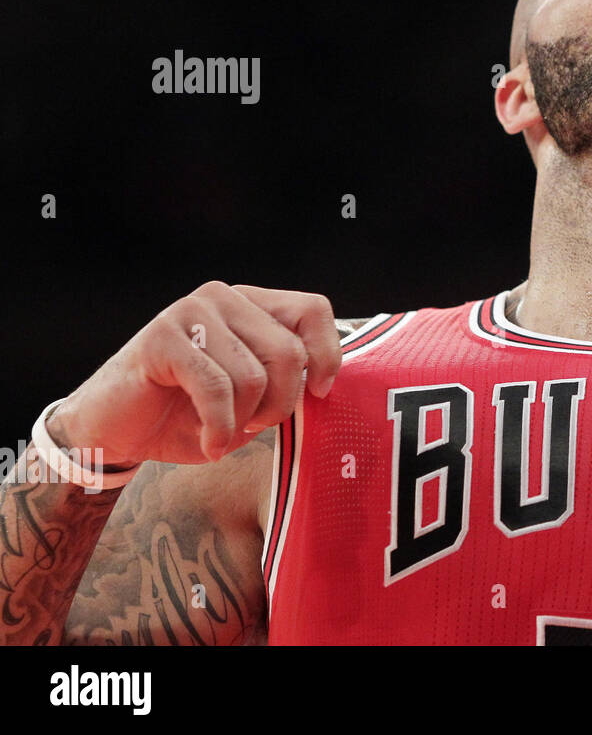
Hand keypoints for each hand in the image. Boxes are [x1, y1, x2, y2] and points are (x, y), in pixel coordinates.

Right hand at [48, 282, 341, 465]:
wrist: (115, 433)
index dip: (326, 355)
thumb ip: (288, 381)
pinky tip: (209, 442)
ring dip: (244, 419)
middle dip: (280, 403)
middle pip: (289, 351)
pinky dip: (219, 427)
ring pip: (254, 375)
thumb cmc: (188, 415)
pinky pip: (217, 388)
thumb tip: (326, 383)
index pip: (313, 310)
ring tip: (224, 430)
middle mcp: (224, 297)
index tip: (318, 392)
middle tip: (256, 425)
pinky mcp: (162, 337)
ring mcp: (191, 310)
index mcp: (252, 304)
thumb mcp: (253, 400)